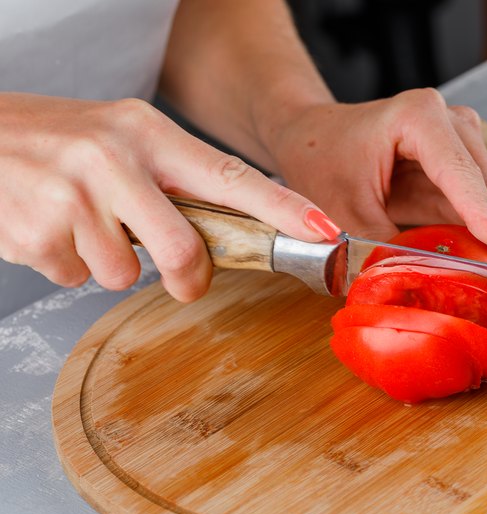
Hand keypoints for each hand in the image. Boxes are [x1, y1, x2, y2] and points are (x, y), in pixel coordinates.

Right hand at [0, 93, 339, 300]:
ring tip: (82, 222)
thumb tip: (230, 233)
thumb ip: (174, 182)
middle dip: (189, 277)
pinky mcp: (36, 231)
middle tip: (183, 276)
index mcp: (146, 133)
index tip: (322, 229)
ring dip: (109, 262)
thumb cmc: (59, 142)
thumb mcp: (123, 141)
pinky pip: (76, 279)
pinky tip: (52, 227)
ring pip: (124, 274)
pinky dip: (68, 264)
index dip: (281, 208)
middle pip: (184, 249)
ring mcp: (71, 196)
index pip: (228, 175)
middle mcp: (112, 160)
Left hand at [264, 88, 486, 281]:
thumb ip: (377, 247)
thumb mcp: (341, 207)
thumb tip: (413, 290)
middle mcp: (452, 123)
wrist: (315, 135)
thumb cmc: (322, 158)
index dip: (485, 215)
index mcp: (418, 117)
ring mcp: (465, 142)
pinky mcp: (467, 166)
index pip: (460, 173)